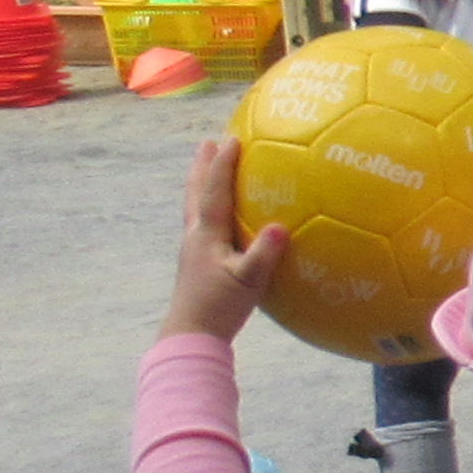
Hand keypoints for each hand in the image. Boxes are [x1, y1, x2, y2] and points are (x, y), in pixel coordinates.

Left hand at [165, 138, 290, 340]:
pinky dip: (207, 205)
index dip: (222, 164)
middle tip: (207, 142)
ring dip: (200, 182)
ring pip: (195, 206)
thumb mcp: (247, 282)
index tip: (231, 138)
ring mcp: (194, 248)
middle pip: (196, 192)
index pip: (214, 191)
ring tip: (206, 166)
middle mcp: (195, 235)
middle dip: (202, 165)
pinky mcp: (197, 260)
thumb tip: (280, 227)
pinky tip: (219, 214)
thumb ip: (263, 255)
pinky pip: (201, 222)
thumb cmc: (220, 308)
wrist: (192, 333)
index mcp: (206, 235)